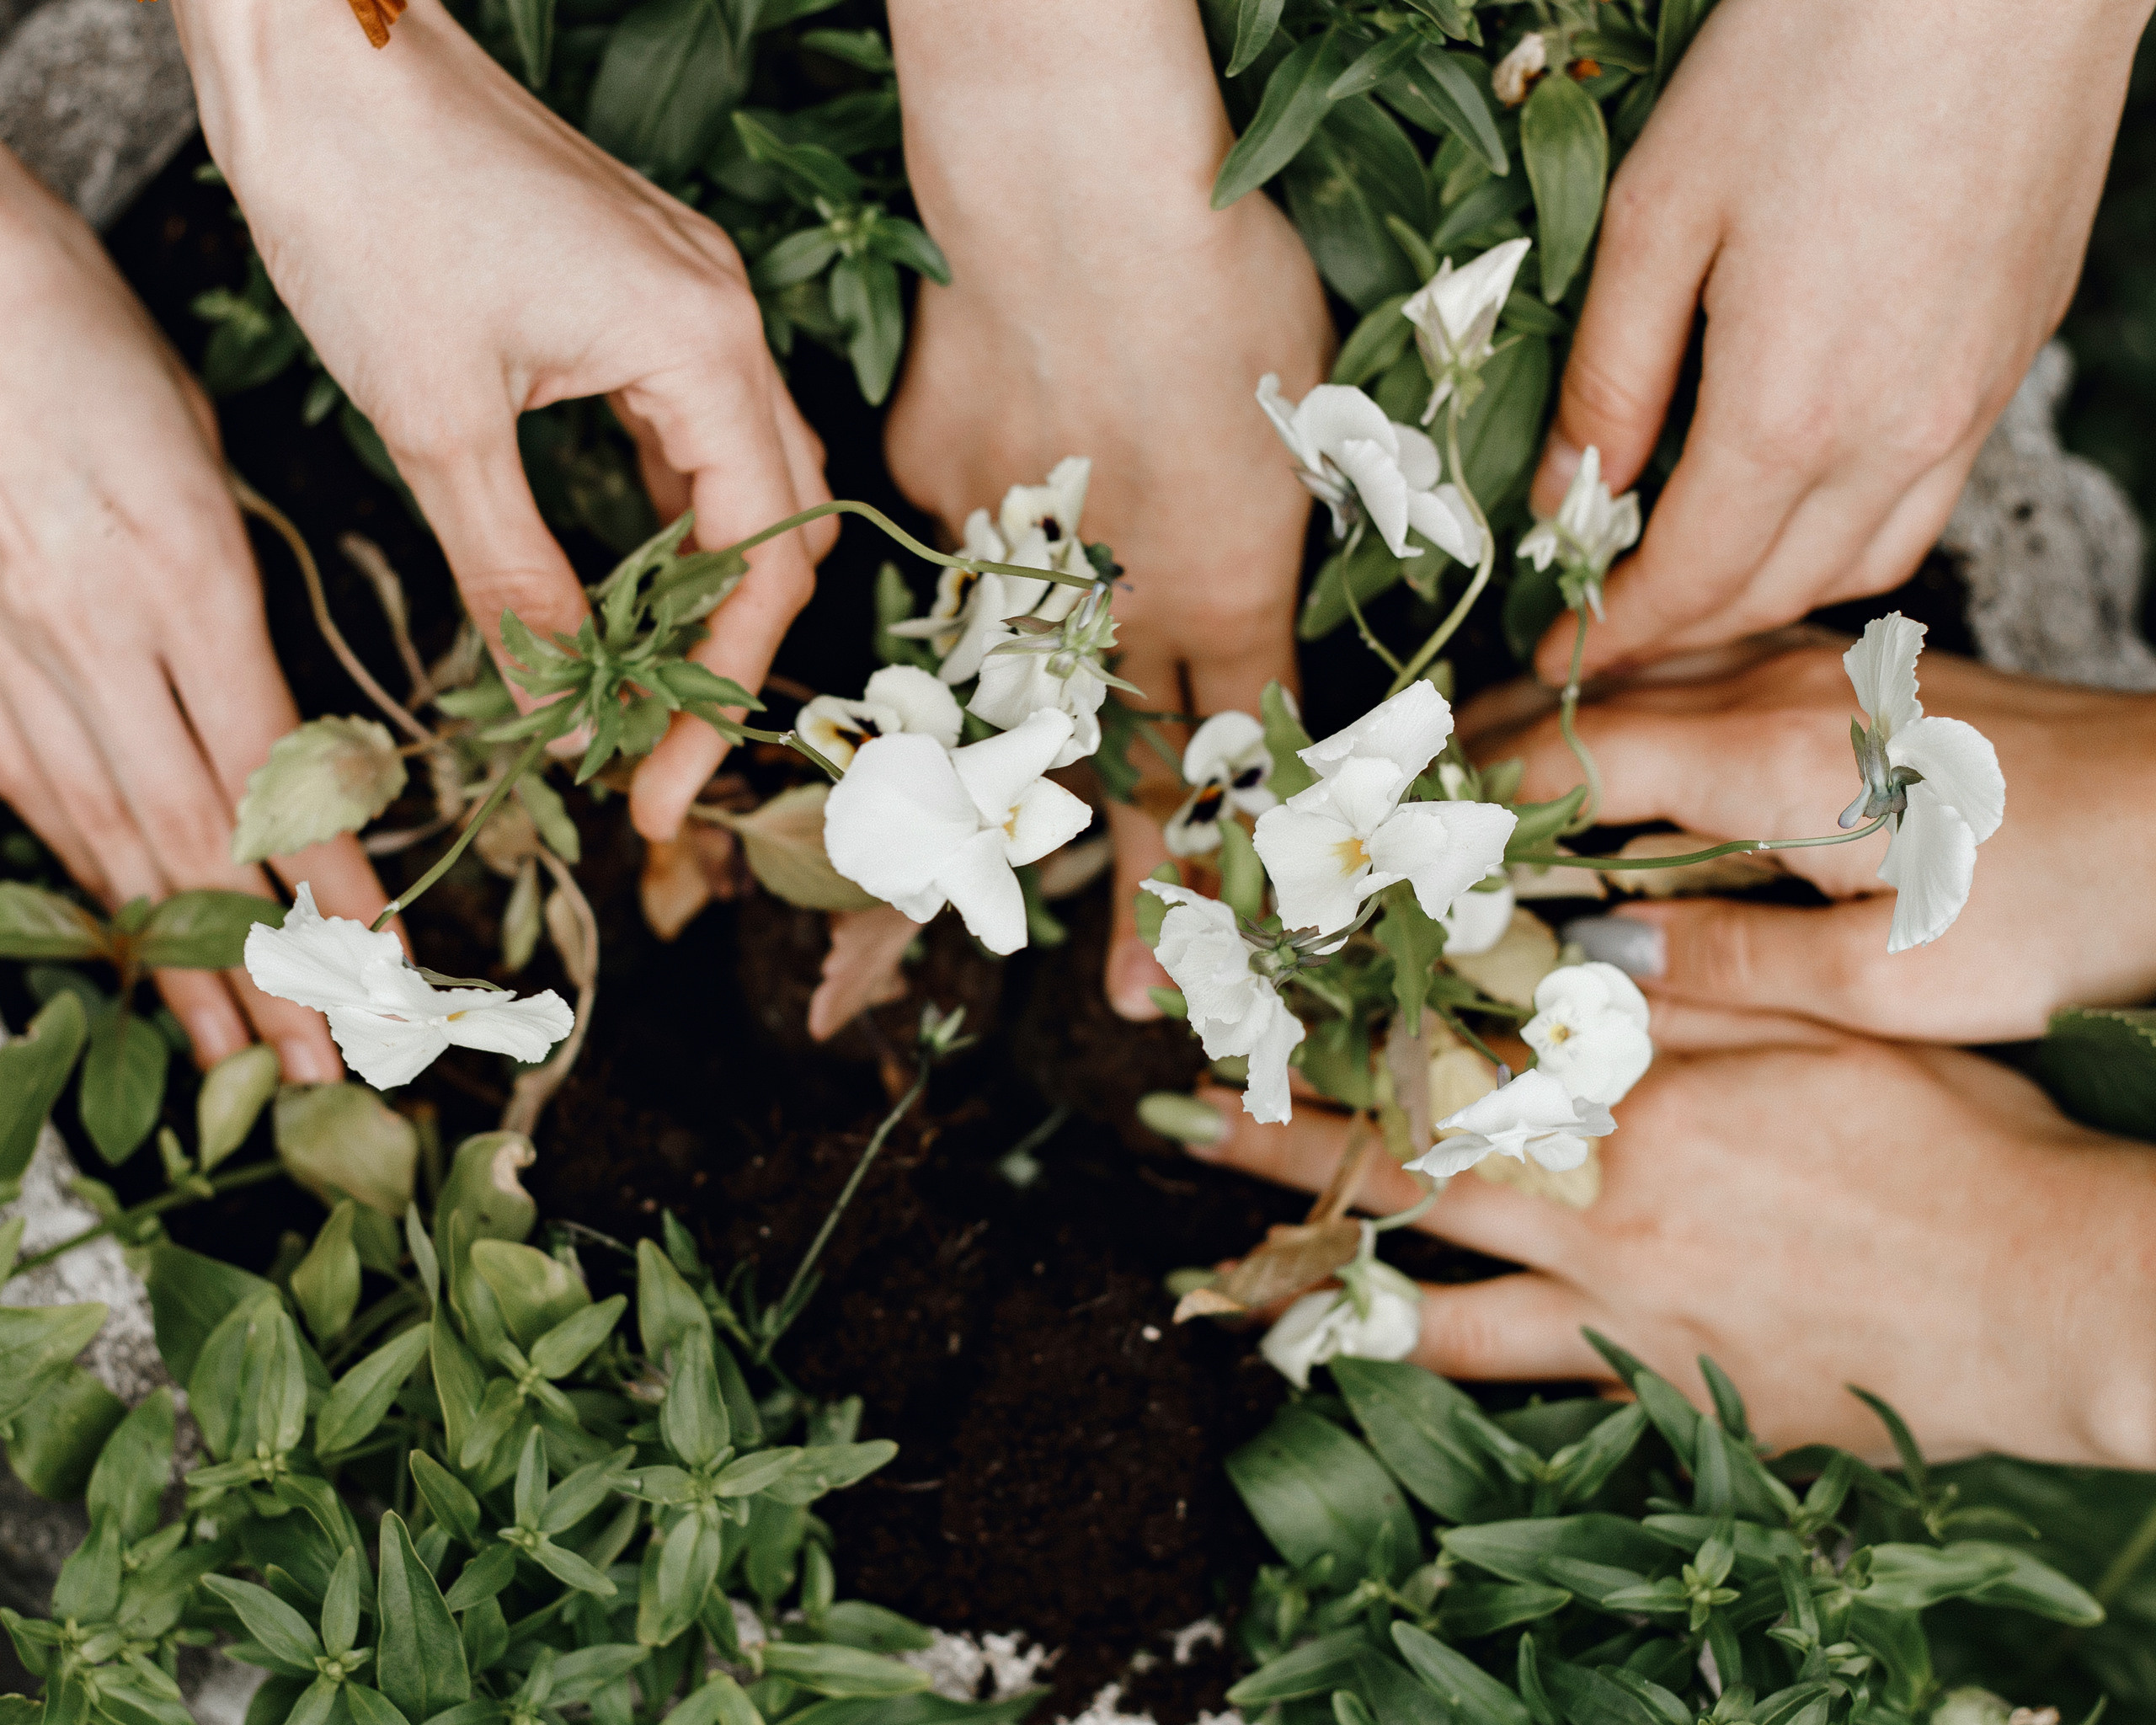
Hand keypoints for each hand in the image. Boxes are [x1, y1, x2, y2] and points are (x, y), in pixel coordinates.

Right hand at [0, 148, 384, 1078]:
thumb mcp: (193, 451)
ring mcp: (4, 642)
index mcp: (184, 569)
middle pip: (189, 831)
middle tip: (314, 1059)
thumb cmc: (83, 335)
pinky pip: (19, 780)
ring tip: (223, 1044)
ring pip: (101, 830)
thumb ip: (225, 592)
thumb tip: (269, 714)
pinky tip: (121, 932)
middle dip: (258, 958)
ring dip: (170, 947)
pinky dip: (81, 866)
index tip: (377, 964)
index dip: (324, 880)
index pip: (273, 767)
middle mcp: (93, 626)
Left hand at [169, 0, 836, 843]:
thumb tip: (563, 705)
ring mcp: (690, 301)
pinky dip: (667, 517)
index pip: (762, 560)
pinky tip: (618, 576)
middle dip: (722, 652)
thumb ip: (514, 576)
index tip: (661, 785)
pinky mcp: (645, 292)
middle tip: (652, 751)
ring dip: (696, 588)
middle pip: (777, 528)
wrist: (318, 50)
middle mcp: (723, 322)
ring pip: (740, 482)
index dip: (719, 689)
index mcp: (703, 348)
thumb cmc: (370, 202)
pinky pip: (689, 430)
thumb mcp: (437, 422)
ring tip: (636, 683)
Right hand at [882, 0, 1332, 1016]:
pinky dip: (989, 542)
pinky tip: (1015, 467)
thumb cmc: (1227, 284)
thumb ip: (1285, 532)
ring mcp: (1013, 562)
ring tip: (1008, 841)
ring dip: (1024, 776)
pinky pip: (963, 551)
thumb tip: (1263, 598)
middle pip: (1133, 780)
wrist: (1071, 201)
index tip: (1201, 977)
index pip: (1237, 767)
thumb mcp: (1308, 419)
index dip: (1229, 877)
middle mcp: (1120, 609)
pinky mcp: (934, 495)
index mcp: (1233, 589)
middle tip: (1131, 997)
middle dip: (1140, 897)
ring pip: (1026, 698)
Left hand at [1173, 1013, 2155, 1466]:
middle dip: (1281, 1132)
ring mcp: (1618, 1301)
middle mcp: (1602, 1198)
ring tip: (1217, 1262)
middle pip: (1406, 1155)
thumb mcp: (1814, 1017)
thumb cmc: (1947, 1137)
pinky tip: (1355, 1357)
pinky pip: (1510, 1374)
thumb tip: (1552, 938)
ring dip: (1315, 1261)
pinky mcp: (1657, 1376)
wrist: (2045, 1294)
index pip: (1451, 1042)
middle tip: (1178, 1110)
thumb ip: (1675, 980)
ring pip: (1427, 1279)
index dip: (1341, 1016)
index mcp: (1638, 1092)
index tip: (1261, 992)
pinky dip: (1423, 1362)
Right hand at [1462, 631, 2155, 1042]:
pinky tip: (1615, 733)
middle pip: (1590, 697)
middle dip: (1491, 744)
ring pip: (1644, 666)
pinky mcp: (1862, 668)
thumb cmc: (2070, 912)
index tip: (1412, 835)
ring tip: (1478, 760)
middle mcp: (1780, 685)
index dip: (1482, 798)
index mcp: (1770, 760)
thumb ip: (1727, 967)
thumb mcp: (1894, 984)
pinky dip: (1632, 694)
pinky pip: (1705, 661)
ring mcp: (1823, 662)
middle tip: (1410, 794)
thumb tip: (1595, 956)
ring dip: (1556, 711)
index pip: (1576, 762)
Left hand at [1528, 0, 2151, 684]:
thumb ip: (1609, 378)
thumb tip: (1566, 496)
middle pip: (1776, 592)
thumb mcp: (1658, 212)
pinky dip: (1850, 533)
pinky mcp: (2013, 355)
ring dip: (1771, 592)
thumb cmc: (1819, 49)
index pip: (1688, 582)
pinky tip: (1796, 497)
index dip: (1615, 634)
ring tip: (1694, 575)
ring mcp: (1973, 400)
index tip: (1558, 657)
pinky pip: (1928, 496)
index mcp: (1792, 412)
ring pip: (1865, 561)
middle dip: (1682, 630)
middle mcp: (1898, 434)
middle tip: (1610, 622)